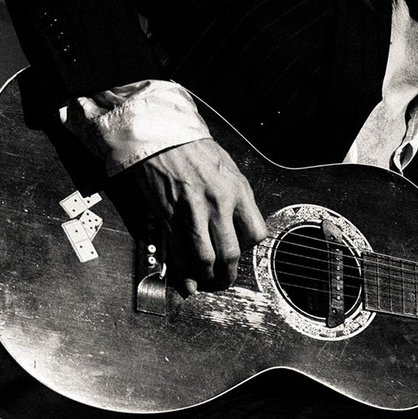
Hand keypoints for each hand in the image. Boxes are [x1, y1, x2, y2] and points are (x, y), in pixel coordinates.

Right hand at [126, 139, 266, 295]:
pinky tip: (188, 283)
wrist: (162, 135)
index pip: (255, 233)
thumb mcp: (227, 169)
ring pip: (206, 258)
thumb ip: (235, 197)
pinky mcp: (169, 216)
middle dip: (228, 274)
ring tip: (207, 282)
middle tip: (225, 280)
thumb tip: (237, 224)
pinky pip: (179, 251)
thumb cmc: (193, 148)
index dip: (248, 249)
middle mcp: (218, 203)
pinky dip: (184, 273)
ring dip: (208, 277)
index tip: (241, 252)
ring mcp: (193, 212)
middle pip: (231, 252)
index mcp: (237, 190)